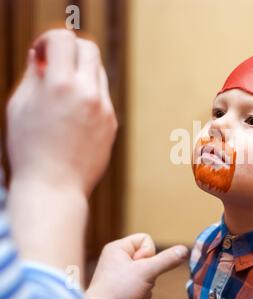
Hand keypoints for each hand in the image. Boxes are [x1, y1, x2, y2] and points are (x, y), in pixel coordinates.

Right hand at [6, 29, 116, 272]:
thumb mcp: (20, 106)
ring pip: (98, 73)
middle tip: (55, 67)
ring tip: (63, 95)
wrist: (54, 187)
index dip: (49, 40)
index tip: (42, 55)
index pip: (64, 38)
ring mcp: (104, 109)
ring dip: (81, 74)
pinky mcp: (112, 123)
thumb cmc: (29, 149)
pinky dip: (89, 96)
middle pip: (89, 50)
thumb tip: (44, 55)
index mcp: (60, 85)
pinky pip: (102, 97)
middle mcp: (88, 93)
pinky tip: (74, 117)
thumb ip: (35, 75)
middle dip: (70, 51)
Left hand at [86, 234, 188, 298]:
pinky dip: (142, 293)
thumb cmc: (116, 291)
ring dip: (146, 284)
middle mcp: (118, 259)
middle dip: (148, 272)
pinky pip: (143, 285)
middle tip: (135, 281)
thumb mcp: (146, 272)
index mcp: (118, 248)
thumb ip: (166, 260)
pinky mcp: (124, 288)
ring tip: (133, 292)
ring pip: (148, 273)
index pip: (145, 238)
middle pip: (149, 257)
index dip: (148, 253)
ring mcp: (121, 274)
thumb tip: (185, 250)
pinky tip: (133, 297)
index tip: (139, 266)